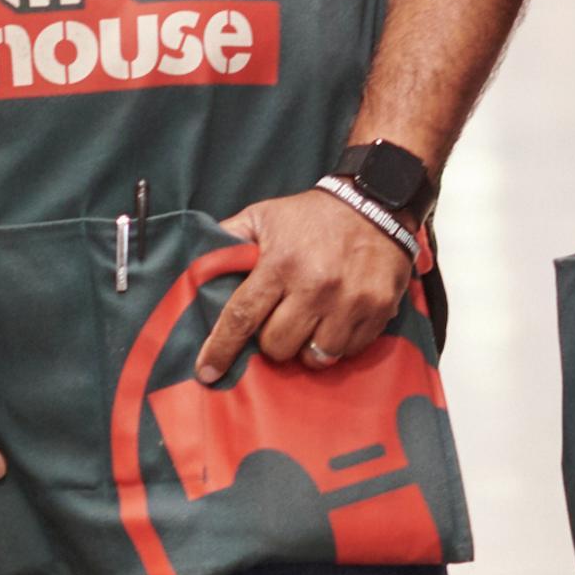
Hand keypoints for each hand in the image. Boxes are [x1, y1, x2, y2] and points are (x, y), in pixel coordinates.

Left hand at [196, 188, 414, 378]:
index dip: (221, 349)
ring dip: (308, 348)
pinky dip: (340, 344)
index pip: (242, 317)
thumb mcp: (264, 216)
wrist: (375, 201)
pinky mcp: (379, 309)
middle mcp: (316, 285)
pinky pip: (351, 350)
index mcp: (281, 263)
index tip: (207, 372)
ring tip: (311, 327)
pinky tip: (337, 322)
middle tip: (281, 323)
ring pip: (316, 356)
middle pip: (279, 346)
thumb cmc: (311, 214)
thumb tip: (195, 266)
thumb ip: (229, 240)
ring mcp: (350, 300)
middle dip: (273, 342)